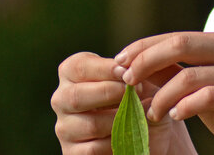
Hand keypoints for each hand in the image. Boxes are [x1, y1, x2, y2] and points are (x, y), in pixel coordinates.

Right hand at [50, 52, 195, 153]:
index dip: (104, 69)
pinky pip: (94, 149)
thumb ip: (133, 67)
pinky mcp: (73, 153)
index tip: (127, 72)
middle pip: (75, 96)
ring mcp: (65, 128)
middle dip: (110, 93)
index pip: (77, 67)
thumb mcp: (139, 76)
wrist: (153, 130)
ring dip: (120, 119)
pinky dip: (118, 141)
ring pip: (90, 125)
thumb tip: (127, 67)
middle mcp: (61, 99)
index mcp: (72, 74)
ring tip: (140, 114)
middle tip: (138, 91)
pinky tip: (132, 134)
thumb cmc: (142, 95)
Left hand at [114, 30, 213, 154]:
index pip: (177, 36)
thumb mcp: (202, 87)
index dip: (144, 47)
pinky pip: (208, 97)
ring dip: (162, 96)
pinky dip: (184, 107)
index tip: (119, 63)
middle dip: (146, 62)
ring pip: (190, 76)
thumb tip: (131, 63)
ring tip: (151, 113)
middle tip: (126, 82)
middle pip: (181, 44)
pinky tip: (175, 117)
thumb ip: (175, 72)